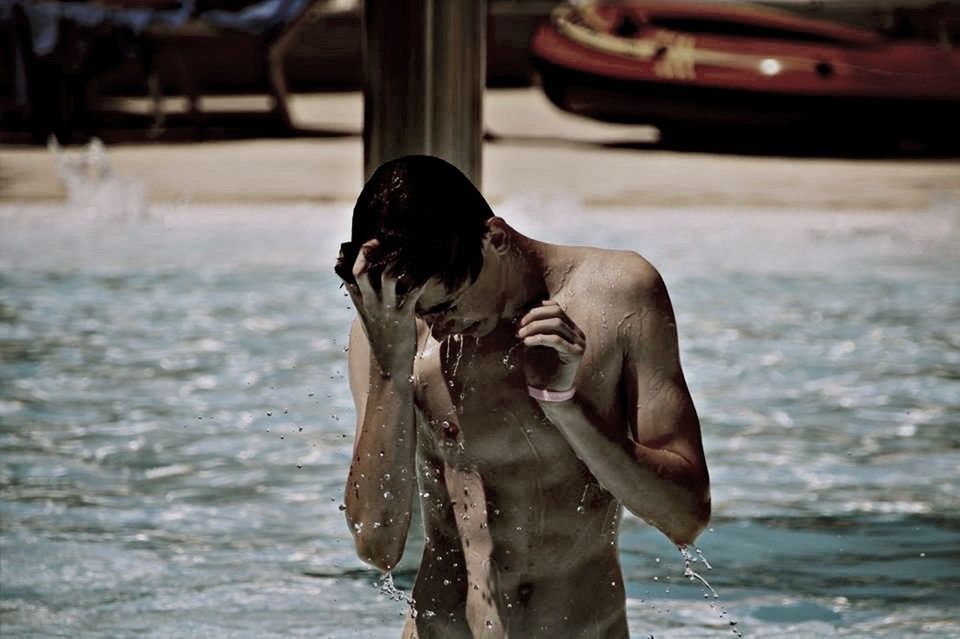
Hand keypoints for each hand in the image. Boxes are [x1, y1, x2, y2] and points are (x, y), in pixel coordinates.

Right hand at [343, 239, 423, 376]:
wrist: (390, 368)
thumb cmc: (385, 341)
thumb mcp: (370, 320)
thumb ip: (370, 301)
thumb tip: (379, 284)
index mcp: (360, 303)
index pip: (346, 275)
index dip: (347, 257)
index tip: (355, 243)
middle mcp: (370, 303)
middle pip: (361, 270)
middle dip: (369, 251)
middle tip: (380, 240)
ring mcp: (386, 309)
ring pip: (388, 275)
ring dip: (400, 260)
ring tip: (409, 250)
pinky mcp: (403, 316)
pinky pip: (414, 290)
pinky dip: (423, 276)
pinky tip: (431, 269)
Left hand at [517, 300, 584, 392]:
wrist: (548, 392)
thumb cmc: (540, 367)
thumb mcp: (534, 342)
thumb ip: (534, 328)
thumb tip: (523, 312)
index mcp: (569, 328)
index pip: (555, 308)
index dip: (537, 309)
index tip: (521, 320)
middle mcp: (577, 333)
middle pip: (557, 312)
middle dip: (534, 316)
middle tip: (520, 328)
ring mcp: (578, 343)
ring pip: (556, 324)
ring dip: (535, 327)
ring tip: (521, 336)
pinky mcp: (575, 354)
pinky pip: (556, 340)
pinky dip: (539, 338)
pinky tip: (527, 343)